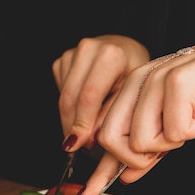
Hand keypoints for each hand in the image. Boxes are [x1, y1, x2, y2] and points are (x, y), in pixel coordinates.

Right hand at [53, 35, 149, 149]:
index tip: (78, 144)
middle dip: (71, 125)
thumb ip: (110, 116)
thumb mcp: (132, 96)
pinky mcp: (63, 59)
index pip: (89, 96)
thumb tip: (88, 138)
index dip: (81, 123)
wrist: (128, 52)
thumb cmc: (133, 75)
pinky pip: (60, 91)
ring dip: (69, 117)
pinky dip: (69, 105)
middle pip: (70, 97)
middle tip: (77, 145)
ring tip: (85, 130)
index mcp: (110, 55)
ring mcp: (73, 52)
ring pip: (62, 96)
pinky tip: (83, 107)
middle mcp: (89, 48)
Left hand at [74, 34, 194, 194]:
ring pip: (143, 140)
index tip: (86, 194)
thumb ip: (149, 152)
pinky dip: (191, 130)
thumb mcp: (173, 129)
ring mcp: (155, 77)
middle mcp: (137, 81)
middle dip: (143, 156)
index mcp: (130, 90)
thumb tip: (127, 176)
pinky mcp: (178, 79)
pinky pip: (173, 130)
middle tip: (170, 142)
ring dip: (172, 141)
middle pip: (115, 142)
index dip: (97, 170)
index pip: (104, 136)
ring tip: (188, 121)